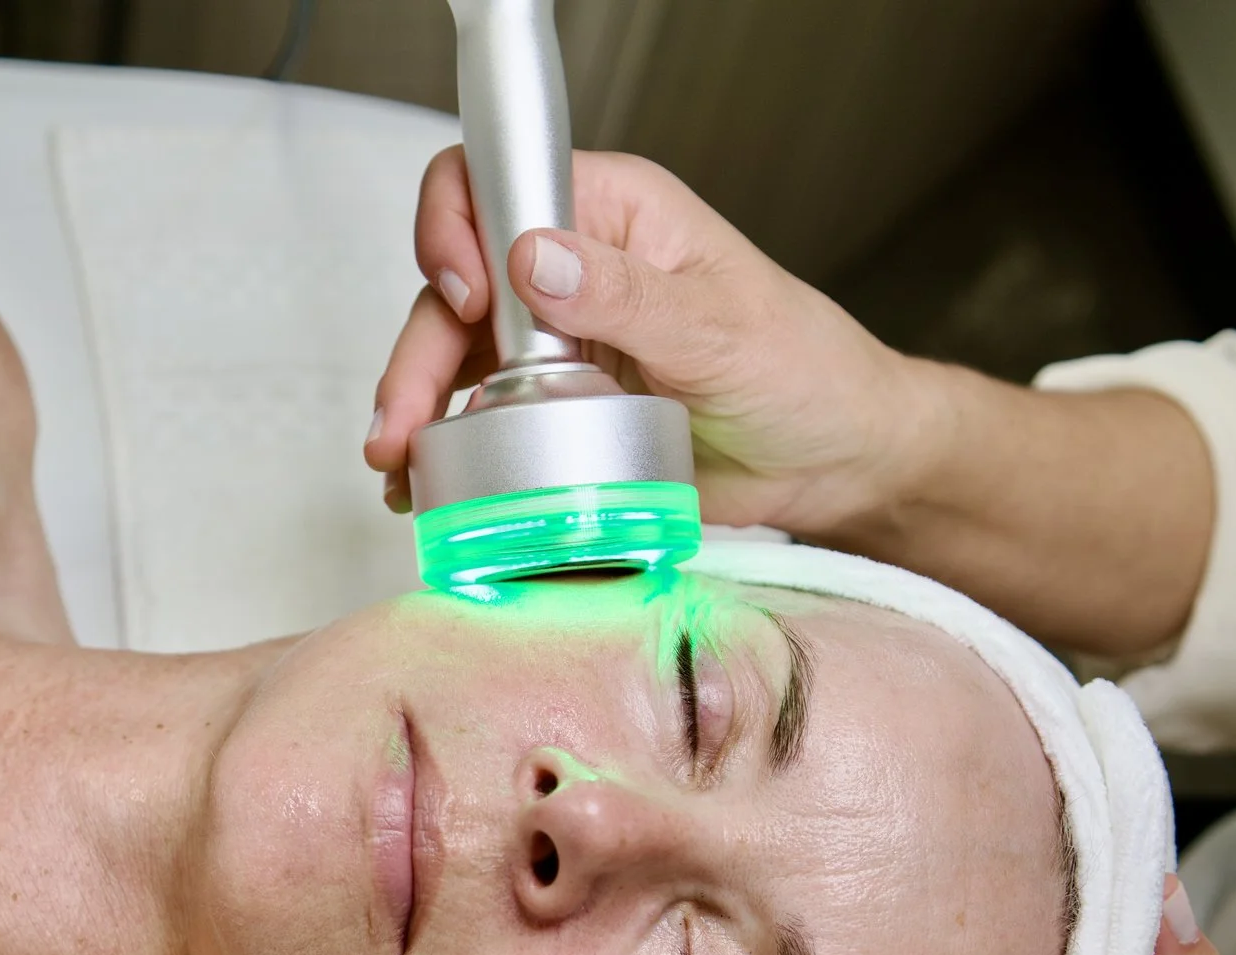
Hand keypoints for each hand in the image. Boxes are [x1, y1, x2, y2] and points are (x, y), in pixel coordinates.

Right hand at [364, 146, 937, 532]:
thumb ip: (627, 295)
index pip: (497, 184)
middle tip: (402, 419)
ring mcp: (558, 344)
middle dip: (418, 352)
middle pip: (456, 287)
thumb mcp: (721, 328)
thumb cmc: (803, 371)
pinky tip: (428, 488)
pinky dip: (446, 453)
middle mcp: (572, 270)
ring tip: (401, 470)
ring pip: (455, 358)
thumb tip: (534, 259)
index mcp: (611, 215)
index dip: (456, 230)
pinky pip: (480, 421)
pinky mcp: (556, 412)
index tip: (466, 298)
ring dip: (416, 409)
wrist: (834, 462)